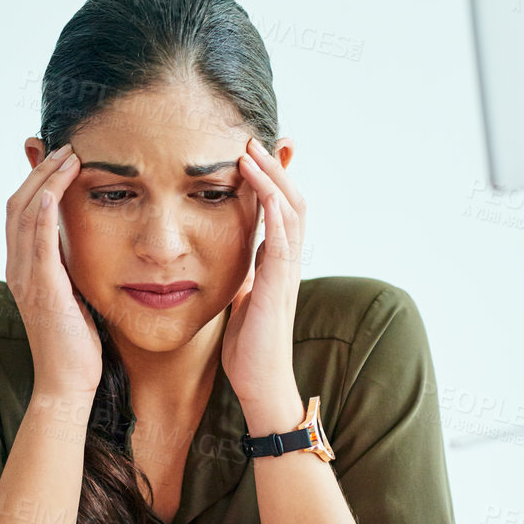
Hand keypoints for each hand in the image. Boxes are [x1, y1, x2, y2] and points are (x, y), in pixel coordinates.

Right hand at [6, 144, 100, 397]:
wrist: (68, 384)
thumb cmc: (77, 344)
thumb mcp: (74, 294)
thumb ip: (71, 266)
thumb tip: (84, 242)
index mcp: (24, 268)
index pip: (23, 210)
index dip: (38, 179)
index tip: (61, 156)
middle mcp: (18, 268)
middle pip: (18, 204)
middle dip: (41, 170)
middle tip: (67, 145)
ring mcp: (25, 278)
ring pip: (24, 215)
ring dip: (45, 181)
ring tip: (68, 155)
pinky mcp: (41, 290)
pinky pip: (37, 243)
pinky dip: (42, 213)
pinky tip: (54, 191)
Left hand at [222, 137, 304, 432]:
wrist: (260, 384)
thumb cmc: (250, 347)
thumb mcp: (241, 300)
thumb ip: (242, 276)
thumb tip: (232, 261)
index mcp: (276, 263)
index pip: (280, 210)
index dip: (272, 180)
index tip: (254, 154)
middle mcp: (286, 262)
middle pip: (291, 200)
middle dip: (275, 168)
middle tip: (253, 139)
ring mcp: (287, 272)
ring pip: (291, 212)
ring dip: (273, 179)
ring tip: (252, 152)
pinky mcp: (280, 286)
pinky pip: (282, 239)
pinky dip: (274, 209)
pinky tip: (262, 188)